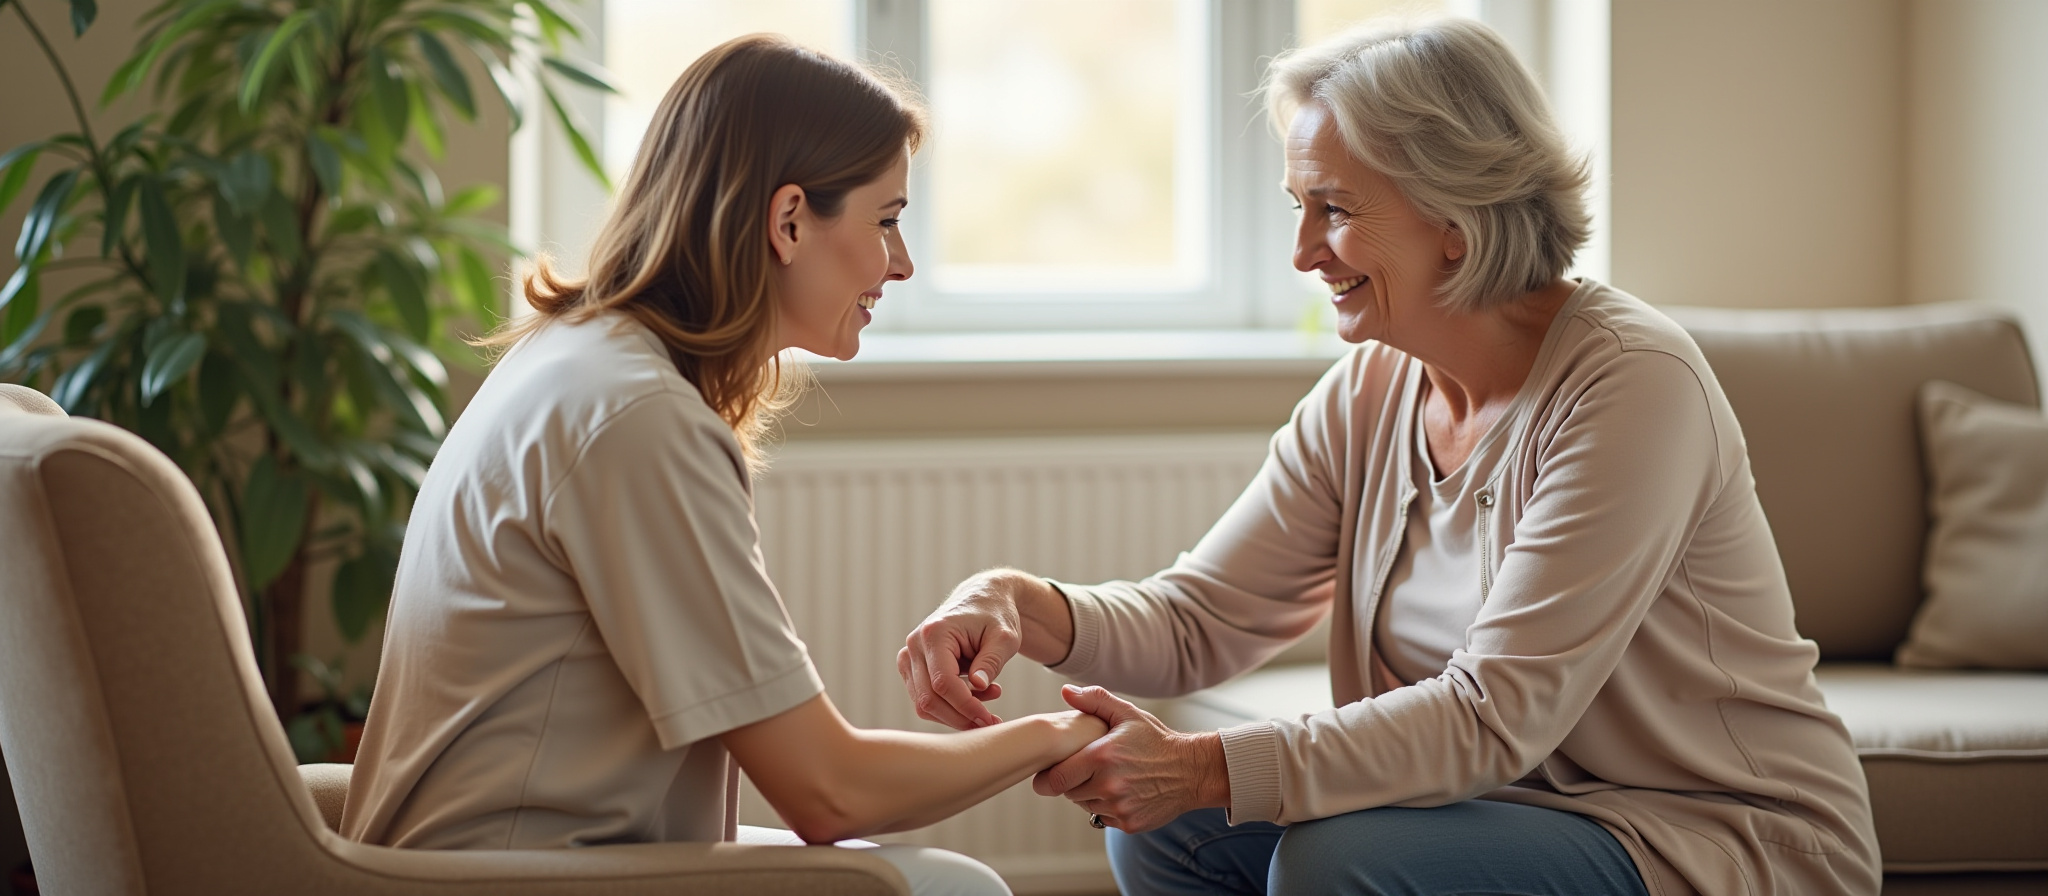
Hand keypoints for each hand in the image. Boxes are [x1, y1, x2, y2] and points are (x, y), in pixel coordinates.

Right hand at [897, 571, 1028, 729]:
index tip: (990, 719)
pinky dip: (950, 706)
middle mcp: (914, 645)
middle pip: (929, 698)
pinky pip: (925, 698)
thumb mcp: (1004, 637)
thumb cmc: (996, 615)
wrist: (982, 599)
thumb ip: (991, 661)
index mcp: (934, 633)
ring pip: (924, 703)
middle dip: (960, 717)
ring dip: (956, 713)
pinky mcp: (912, 667)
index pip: (944, 683)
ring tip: (990, 699)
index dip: (966, 706)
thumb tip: (978, 687)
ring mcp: (909, 657)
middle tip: (991, 722)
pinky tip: (978, 695)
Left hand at [1033, 685, 1229, 832]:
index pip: (1056, 778)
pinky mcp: (1129, 823)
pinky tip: (1122, 792)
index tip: (1049, 773)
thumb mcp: (1127, 714)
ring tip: (1108, 778)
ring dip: (1089, 794)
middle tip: (1088, 768)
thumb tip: (1066, 692)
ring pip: (1085, 805)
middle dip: (1073, 781)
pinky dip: (1106, 807)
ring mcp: (1119, 807)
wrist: (1191, 770)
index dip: (1048, 777)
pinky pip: (1103, 817)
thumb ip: (1094, 701)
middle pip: (1069, 792)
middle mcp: (1109, 785)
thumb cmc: (1156, 740)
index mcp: (1102, 757)